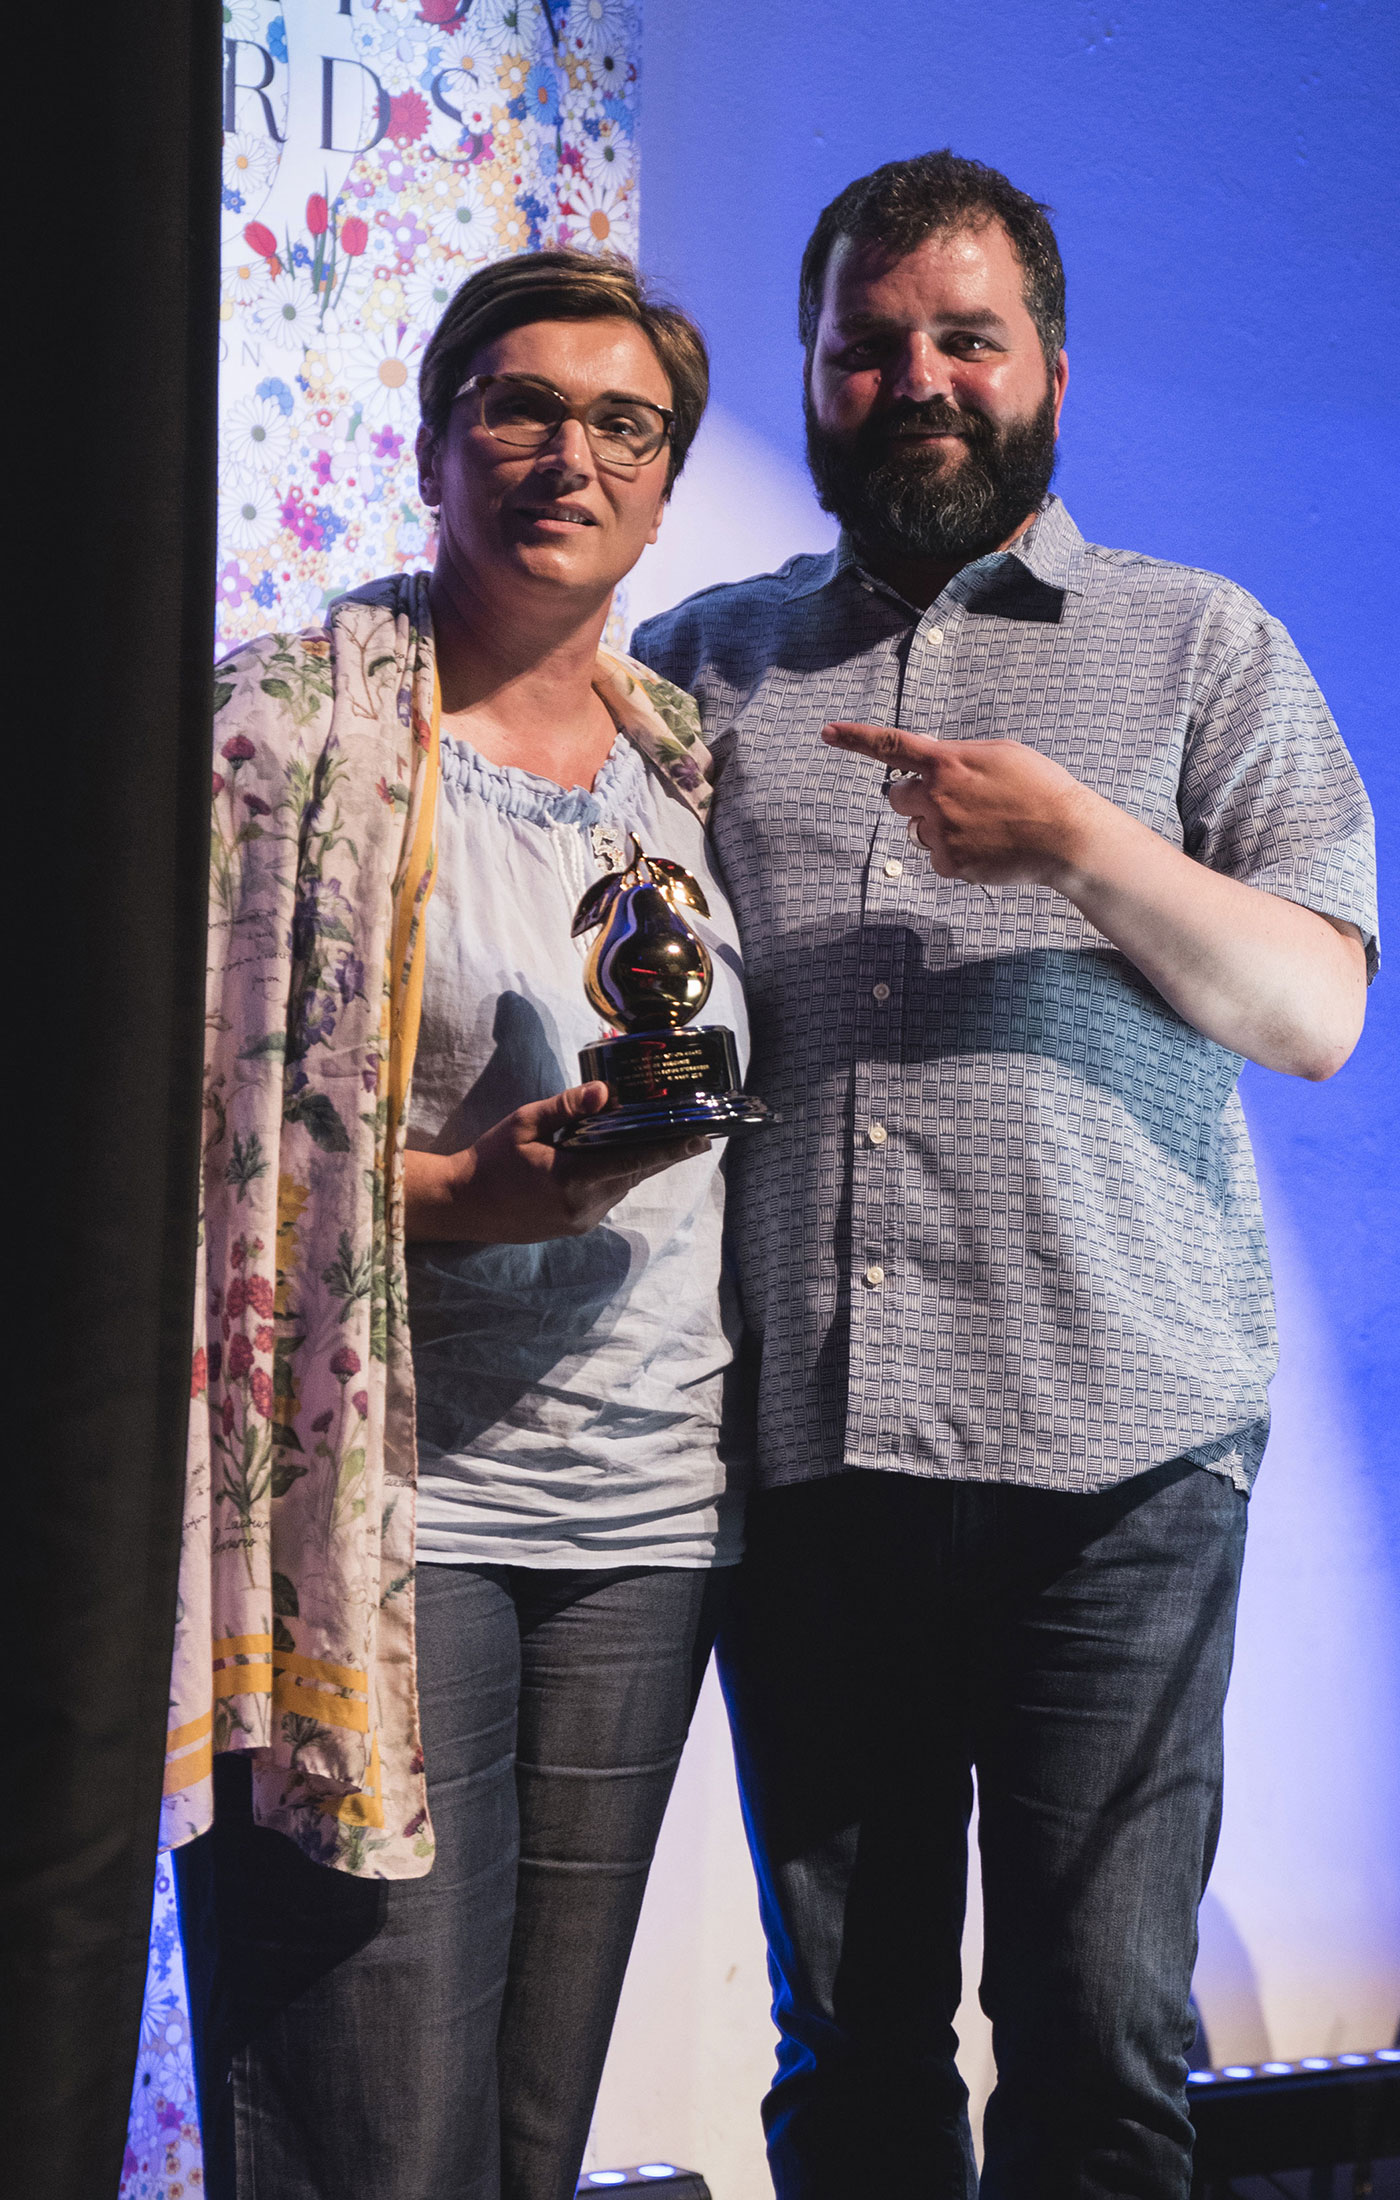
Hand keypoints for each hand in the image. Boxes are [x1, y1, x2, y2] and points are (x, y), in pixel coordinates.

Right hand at [404, 1081, 709, 1243]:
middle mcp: (584, 1205)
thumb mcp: (524, 1123)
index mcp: (572, 1177)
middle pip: (635, 1172)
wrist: (461, 1205)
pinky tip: (614, 1156)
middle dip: (661, 1150)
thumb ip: (567, 1107)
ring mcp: (582, 1220)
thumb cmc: (490, 1160)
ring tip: (656, 1136)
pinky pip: (607, 1196)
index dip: (671, 1148)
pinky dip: (615, 1175)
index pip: (634, 1159)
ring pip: (622, 1185)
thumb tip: (605, 1091)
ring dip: (637, 1162)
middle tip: (692, 1130)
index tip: (701, 1138)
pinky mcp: (576, 1227)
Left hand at [821, 721, 1099, 887]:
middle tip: (954, 804)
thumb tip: (937, 769)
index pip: (891, 746)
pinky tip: (986, 848)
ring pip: (918, 830)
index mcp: (946, 761)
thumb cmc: (1039, 787)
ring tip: (981, 827)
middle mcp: (935, 795)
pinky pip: (936, 858)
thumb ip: (959, 758)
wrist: (1064, 833)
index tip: (827, 732)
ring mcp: (939, 831)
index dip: (855, 738)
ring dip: (937, 828)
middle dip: (917, 800)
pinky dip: (956, 855)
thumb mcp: (999, 753)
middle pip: (898, 798)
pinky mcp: (948, 863)